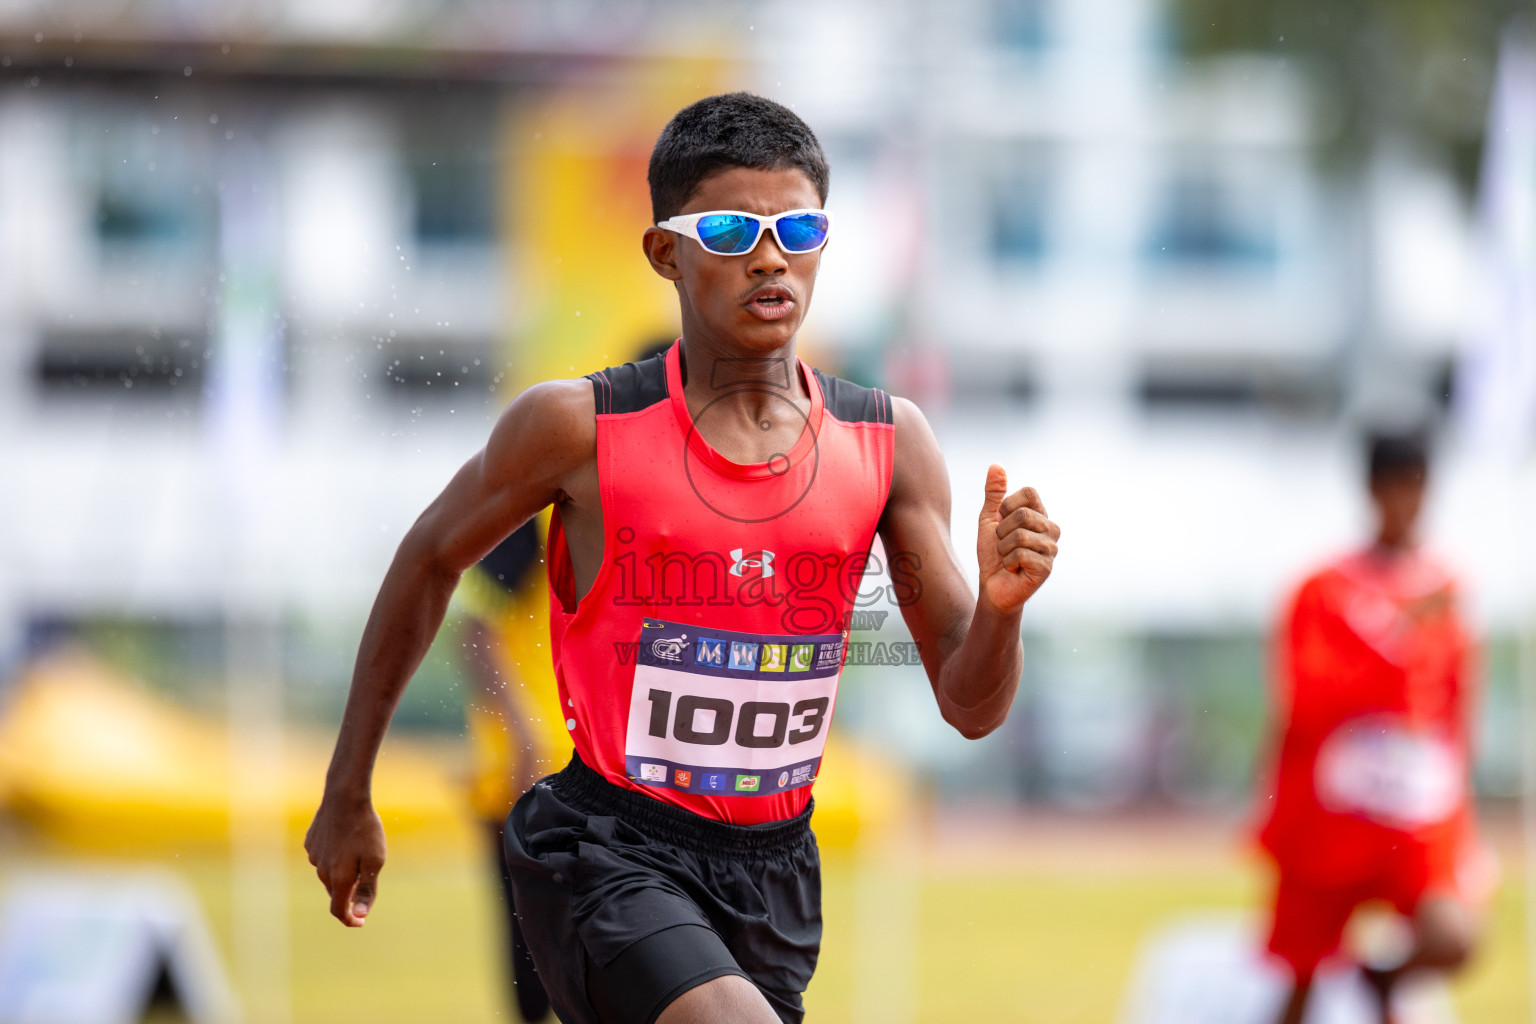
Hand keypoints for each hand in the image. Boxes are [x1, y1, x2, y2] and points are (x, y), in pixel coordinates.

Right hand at [304, 791, 385, 926]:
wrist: (345, 796)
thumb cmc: (365, 828)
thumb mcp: (375, 861)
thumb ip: (366, 890)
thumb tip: (359, 916)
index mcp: (337, 878)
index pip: (339, 910)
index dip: (350, 920)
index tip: (360, 922)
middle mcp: (321, 870)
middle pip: (335, 892)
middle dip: (349, 893)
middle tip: (366, 880)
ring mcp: (314, 855)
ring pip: (329, 873)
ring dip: (341, 873)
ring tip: (359, 853)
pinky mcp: (311, 841)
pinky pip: (323, 856)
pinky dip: (334, 856)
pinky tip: (345, 840)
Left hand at [976, 464, 1058, 613]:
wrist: (992, 587)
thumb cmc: (993, 554)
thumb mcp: (988, 519)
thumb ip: (994, 493)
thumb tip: (996, 465)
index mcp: (1040, 514)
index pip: (1030, 492)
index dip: (1008, 505)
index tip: (1001, 520)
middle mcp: (1051, 529)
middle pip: (1023, 514)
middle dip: (1002, 531)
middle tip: (1003, 545)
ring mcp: (1051, 549)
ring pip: (1020, 535)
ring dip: (1003, 549)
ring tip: (1008, 558)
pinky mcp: (1046, 568)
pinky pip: (1020, 555)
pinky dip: (1008, 562)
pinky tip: (1014, 569)